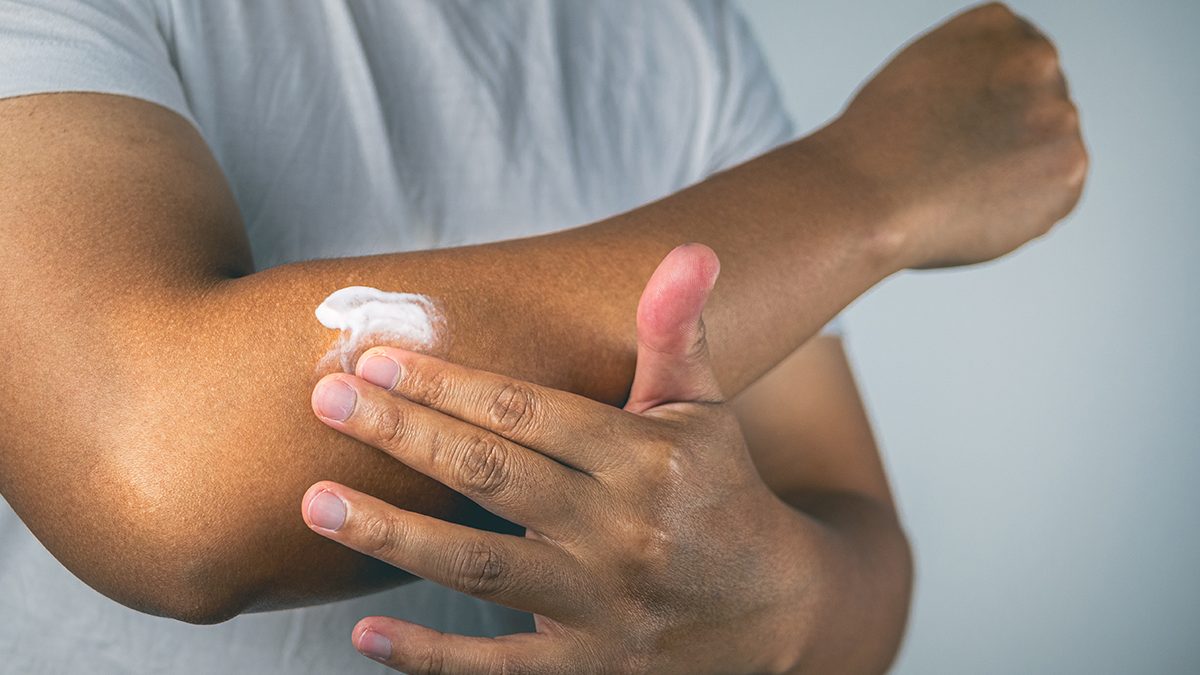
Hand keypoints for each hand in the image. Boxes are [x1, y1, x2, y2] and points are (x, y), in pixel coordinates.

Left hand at [303, 245, 821, 672]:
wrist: (778, 607)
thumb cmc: (722, 489)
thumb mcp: (705, 408)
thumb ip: (678, 332)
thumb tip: (691, 248)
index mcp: (645, 458)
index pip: (529, 412)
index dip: (448, 383)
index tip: (375, 357)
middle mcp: (621, 530)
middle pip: (493, 476)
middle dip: (404, 435)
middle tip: (325, 398)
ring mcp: (602, 606)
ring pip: (482, 567)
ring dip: (393, 534)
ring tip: (314, 502)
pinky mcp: (590, 668)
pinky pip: (500, 668)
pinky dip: (431, 656)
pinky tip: (365, 633)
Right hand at [822, 2, 1087, 267]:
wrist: (867, 195)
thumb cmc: (874, 147)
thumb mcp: (920, 74)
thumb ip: (974, 78)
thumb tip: (1001, 116)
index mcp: (998, 25)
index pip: (1015, 66)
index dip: (986, 107)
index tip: (958, 126)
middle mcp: (1038, 60)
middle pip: (1037, 107)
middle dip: (1006, 138)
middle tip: (953, 163)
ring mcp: (1059, 115)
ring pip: (1047, 153)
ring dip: (1015, 174)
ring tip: (958, 186)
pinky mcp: (1069, 170)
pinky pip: (1054, 196)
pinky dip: (1022, 211)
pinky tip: (976, 206)